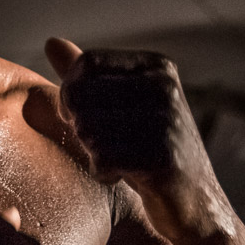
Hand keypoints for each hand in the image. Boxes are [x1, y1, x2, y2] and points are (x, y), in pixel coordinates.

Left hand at [45, 37, 220, 239]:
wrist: (194, 203)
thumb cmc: (147, 151)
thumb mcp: (120, 106)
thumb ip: (87, 76)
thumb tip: (51, 40)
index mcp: (157, 67)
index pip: (87, 63)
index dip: (71, 92)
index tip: (82, 116)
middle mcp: (166, 87)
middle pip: (81, 95)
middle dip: (80, 126)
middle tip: (102, 143)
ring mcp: (168, 121)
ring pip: (88, 129)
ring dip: (92, 152)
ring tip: (118, 158)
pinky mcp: (164, 157)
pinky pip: (102, 158)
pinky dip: (103, 172)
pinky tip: (123, 175)